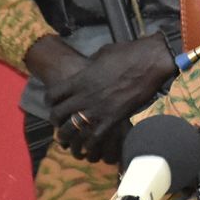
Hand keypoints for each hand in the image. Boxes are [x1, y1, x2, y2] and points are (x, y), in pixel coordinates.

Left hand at [46, 33, 176, 162]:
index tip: (54, 103)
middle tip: (59, 123)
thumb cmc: (127, 53)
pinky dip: (89, 145)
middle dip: (56, 121)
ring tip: (68, 141)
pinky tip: (88, 147)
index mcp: (79, 79)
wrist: (149, 62)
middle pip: (58, 114)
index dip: (50, 101)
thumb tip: (88, 68)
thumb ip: (91, 65)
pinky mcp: (113, 119)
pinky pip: (94, 138)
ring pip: (71, 129)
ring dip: (67, 136)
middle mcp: (84, 96)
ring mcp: (97, 109)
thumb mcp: (102, 54)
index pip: (53, 95)